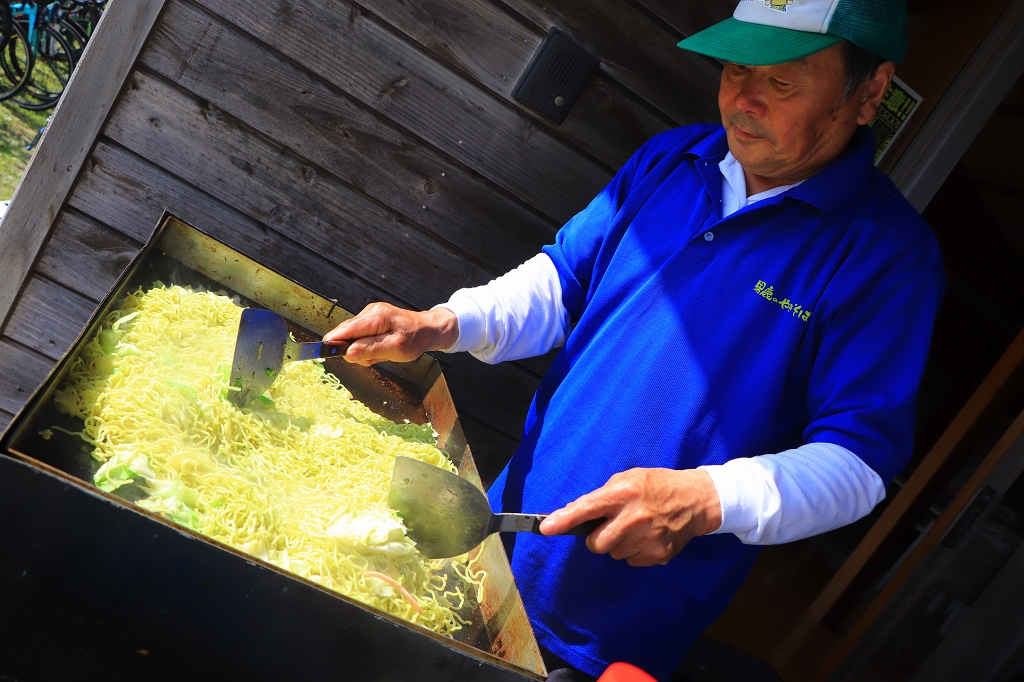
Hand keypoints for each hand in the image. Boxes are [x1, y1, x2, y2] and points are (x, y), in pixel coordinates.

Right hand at [322, 302, 458, 365]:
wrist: (428, 329)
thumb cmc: (415, 339)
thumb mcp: (395, 349)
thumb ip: (371, 350)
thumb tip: (347, 354)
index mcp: (375, 317)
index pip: (345, 330)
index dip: (332, 343)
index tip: (323, 354)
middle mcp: (369, 312)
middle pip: (346, 335)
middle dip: (354, 351)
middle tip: (373, 359)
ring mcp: (370, 315)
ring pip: (353, 338)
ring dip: (363, 351)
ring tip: (382, 354)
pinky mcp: (371, 321)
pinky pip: (361, 337)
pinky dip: (368, 347)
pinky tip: (381, 349)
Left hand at [538, 468, 722, 566]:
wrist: (695, 500)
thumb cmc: (657, 486)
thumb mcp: (628, 478)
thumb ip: (601, 496)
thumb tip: (572, 512)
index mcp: (624, 493)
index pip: (587, 508)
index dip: (564, 519)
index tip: (546, 528)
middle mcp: (634, 517)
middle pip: (596, 543)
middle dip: (597, 537)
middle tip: (611, 524)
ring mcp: (647, 538)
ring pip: (612, 553)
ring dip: (618, 543)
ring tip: (635, 526)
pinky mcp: (658, 554)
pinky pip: (630, 560)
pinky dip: (634, 551)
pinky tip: (647, 536)